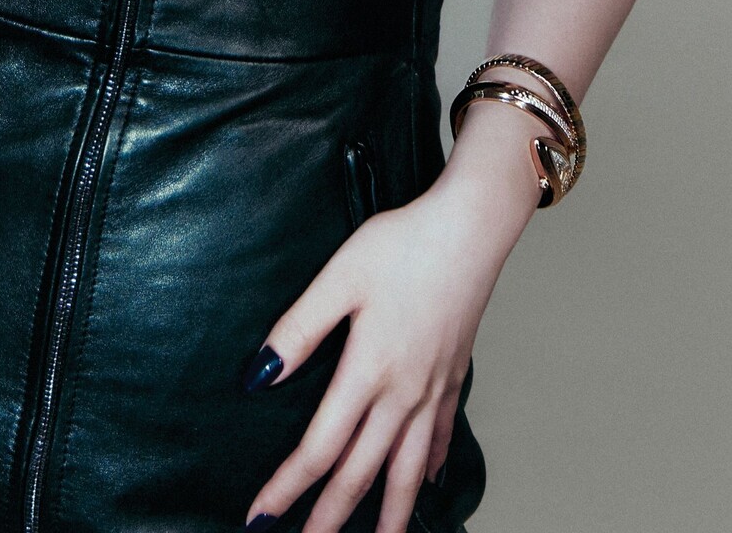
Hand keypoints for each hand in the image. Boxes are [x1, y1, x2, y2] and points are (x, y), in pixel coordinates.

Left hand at [241, 163, 533, 532]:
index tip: (260, 517)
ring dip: (388, 513)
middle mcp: (403, 393)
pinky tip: (425, 482)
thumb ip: (299, 329)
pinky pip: (439, 438)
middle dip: (330, 517)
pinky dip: (429, 468)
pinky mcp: (453, 375)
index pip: (320, 448)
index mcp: (368, 370)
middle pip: (361, 473)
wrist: (472, 228)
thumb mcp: (340, 277)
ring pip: (406, 470)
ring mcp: (433, 389)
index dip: (287, 486)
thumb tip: (259, 377)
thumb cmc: (404, 244)